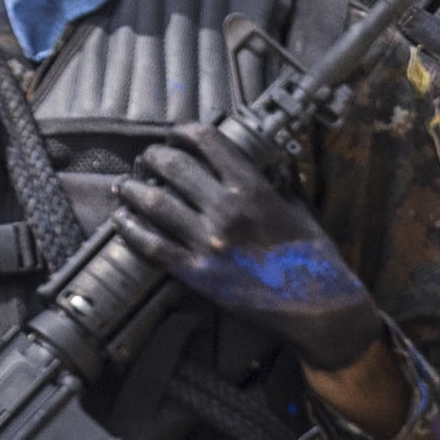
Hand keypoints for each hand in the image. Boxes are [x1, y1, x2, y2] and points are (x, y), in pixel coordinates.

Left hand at [109, 125, 384, 373]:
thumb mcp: (299, 207)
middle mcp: (226, 210)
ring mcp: (207, 242)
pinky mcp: (196, 273)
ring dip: (132, 188)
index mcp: (254, 189)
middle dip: (154, 155)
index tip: (176, 133)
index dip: (185, 131)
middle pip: (173, 166)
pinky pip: (151, 246)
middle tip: (148, 157)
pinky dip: (129, 228)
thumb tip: (262, 158)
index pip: (208, 142)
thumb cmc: (313, 256)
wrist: (318, 308)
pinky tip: (120, 218)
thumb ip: (276, 180)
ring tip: (124, 185)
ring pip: (153, 202)